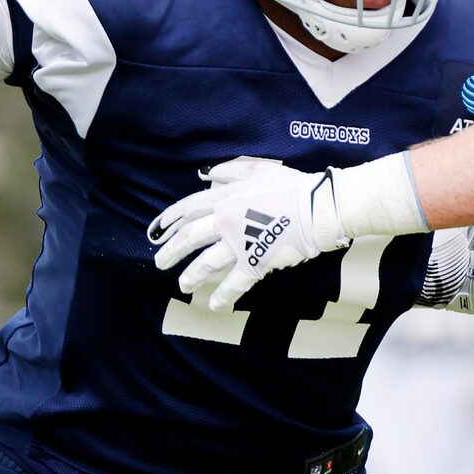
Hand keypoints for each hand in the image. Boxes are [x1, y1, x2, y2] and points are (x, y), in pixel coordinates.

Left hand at [149, 157, 347, 310]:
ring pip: (206, 263)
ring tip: (183, 285)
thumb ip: (231, 171)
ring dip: (192, 276)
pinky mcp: (255, 263)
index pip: (188, 209)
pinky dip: (223, 295)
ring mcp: (239, 244)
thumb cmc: (291, 186)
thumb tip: (210, 176)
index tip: (157, 230)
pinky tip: (214, 305)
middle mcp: (226, 221)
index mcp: (226, 197)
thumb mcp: (258, 169)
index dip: (169, 220)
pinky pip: (235, 283)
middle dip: (171, 251)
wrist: (316, 207)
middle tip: (160, 262)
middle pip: (190, 238)